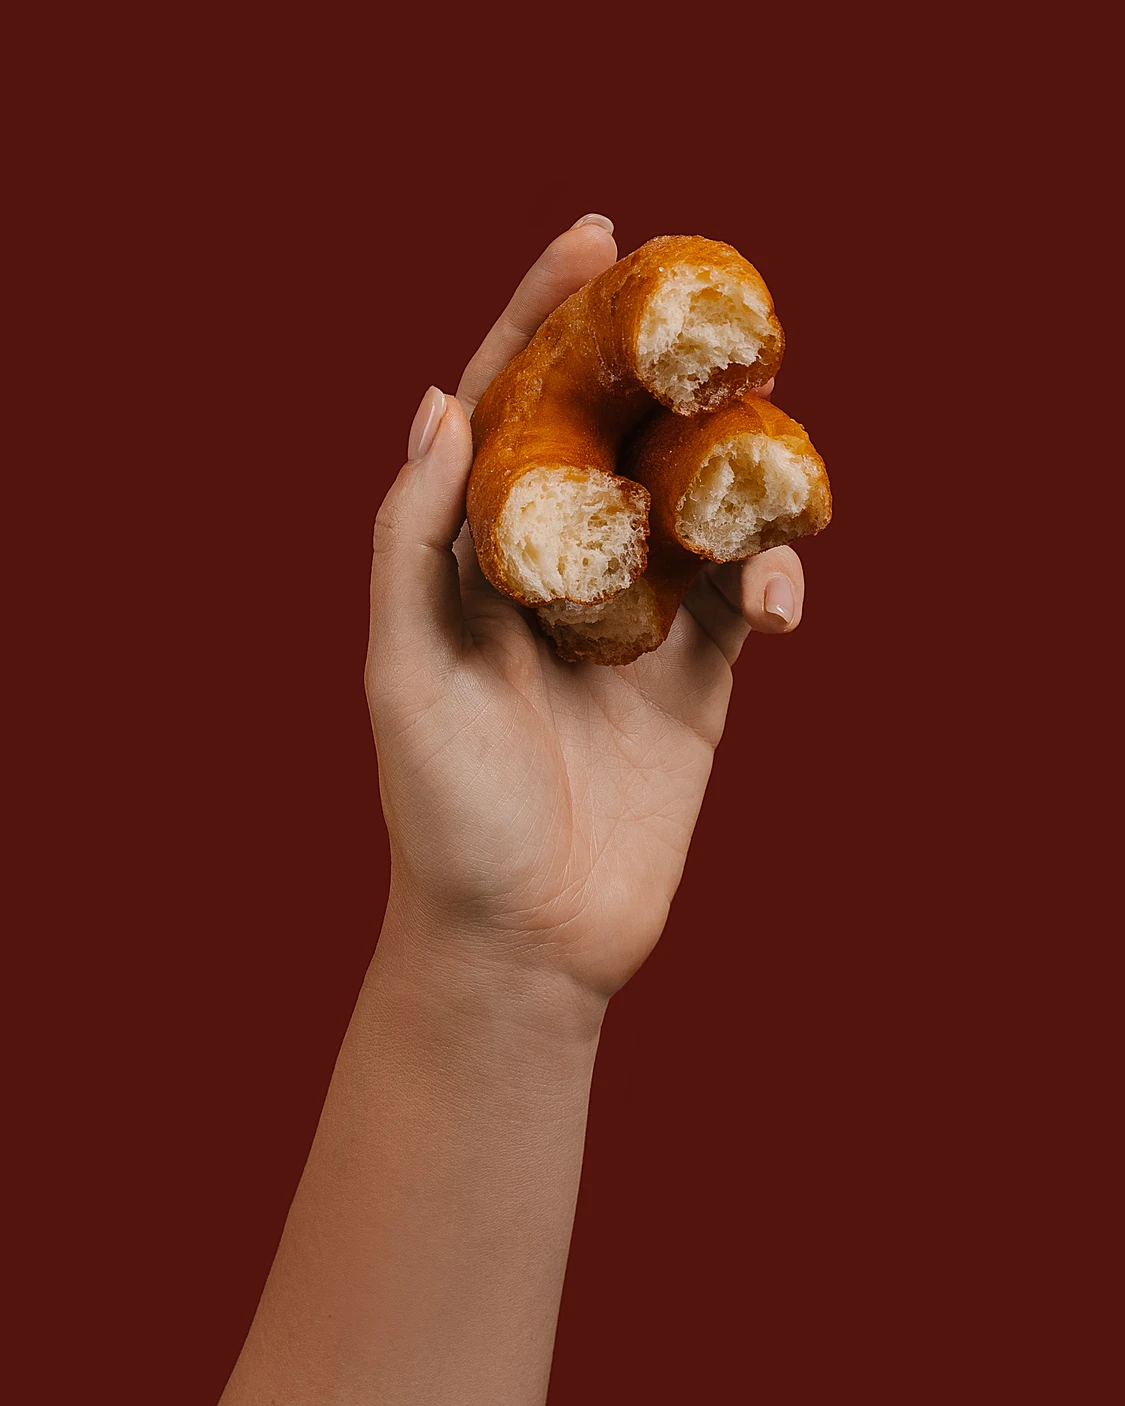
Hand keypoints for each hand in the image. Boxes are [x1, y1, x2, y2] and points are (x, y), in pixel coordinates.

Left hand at [365, 216, 805, 997]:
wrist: (525, 938)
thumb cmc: (444, 811)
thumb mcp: (400, 670)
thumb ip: (411, 537)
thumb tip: (438, 399)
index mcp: (476, 557)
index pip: (510, 409)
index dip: (545, 319)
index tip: (594, 237)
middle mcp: (557, 571)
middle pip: (614, 432)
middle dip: (657, 358)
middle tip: (709, 303)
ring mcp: (632, 620)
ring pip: (693, 501)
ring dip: (732, 464)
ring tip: (756, 455)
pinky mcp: (697, 678)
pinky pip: (745, 594)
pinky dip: (772, 573)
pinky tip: (774, 599)